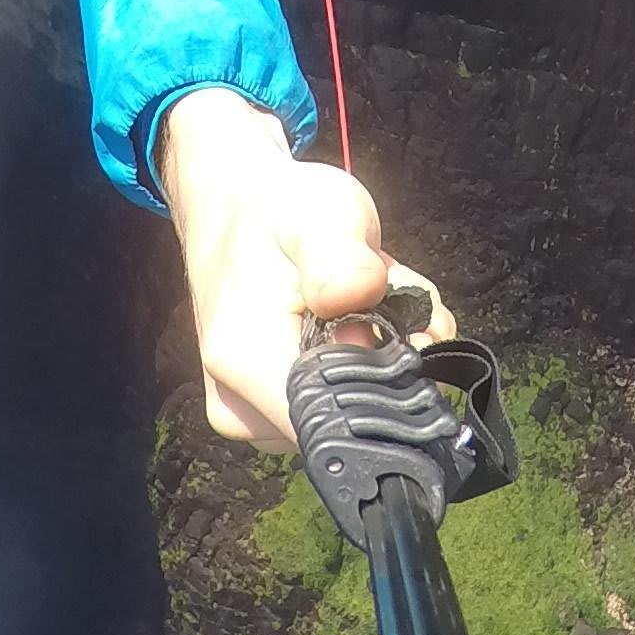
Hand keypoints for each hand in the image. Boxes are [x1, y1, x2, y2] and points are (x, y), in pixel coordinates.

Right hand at [156, 89, 449, 445]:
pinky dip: (360, 362)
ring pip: (351, 410)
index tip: (401, 319)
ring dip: (380, 355)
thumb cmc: (277, 210)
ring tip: (363, 296)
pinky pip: (334, 405)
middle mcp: (241, 409)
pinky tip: (351, 317)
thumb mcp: (320, 213)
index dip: (392, 380)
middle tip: (387, 290)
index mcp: (246, 364)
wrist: (233, 210)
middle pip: (354, 417)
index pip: (340, 424)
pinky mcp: (267, 413)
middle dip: (391, 358)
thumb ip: (341, 259)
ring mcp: (252, 417)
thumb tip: (362, 302)